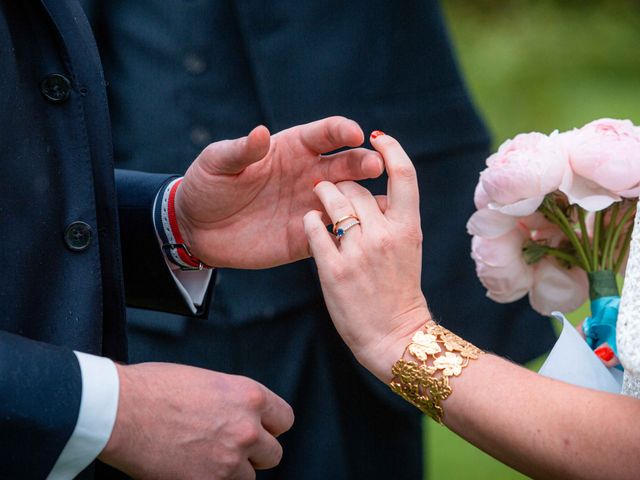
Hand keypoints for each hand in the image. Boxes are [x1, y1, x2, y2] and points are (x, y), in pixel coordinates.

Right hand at [99, 363, 293, 479]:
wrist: (121, 410)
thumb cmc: (155, 388)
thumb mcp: (207, 381)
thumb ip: (232, 400)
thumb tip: (238, 414)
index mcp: (249, 395)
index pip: (284, 420)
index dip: (270, 427)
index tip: (261, 431)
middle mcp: (246, 428)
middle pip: (273, 454)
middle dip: (255, 453)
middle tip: (231, 448)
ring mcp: (229, 459)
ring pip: (249, 477)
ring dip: (232, 471)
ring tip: (206, 459)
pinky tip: (193, 469)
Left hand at [175, 117, 383, 267]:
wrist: (197, 229)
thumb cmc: (207, 186)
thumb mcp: (217, 163)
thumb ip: (241, 150)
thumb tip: (261, 133)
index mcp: (291, 149)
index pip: (325, 134)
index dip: (341, 131)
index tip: (356, 133)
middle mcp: (308, 175)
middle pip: (345, 165)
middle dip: (362, 163)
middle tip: (375, 166)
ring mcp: (309, 207)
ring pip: (347, 201)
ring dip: (364, 200)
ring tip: (382, 202)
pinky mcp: (305, 237)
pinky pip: (332, 236)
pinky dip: (350, 235)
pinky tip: (366, 236)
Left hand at [303, 132, 428, 381]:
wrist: (394, 336)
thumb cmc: (401, 290)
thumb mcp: (410, 250)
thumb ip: (395, 220)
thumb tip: (382, 194)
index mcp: (409, 228)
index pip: (404, 175)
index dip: (392, 150)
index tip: (378, 138)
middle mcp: (385, 235)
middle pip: (358, 188)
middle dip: (343, 183)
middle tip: (335, 190)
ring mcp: (358, 252)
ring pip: (334, 202)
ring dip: (322, 195)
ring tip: (318, 196)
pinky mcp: (334, 270)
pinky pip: (314, 230)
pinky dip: (309, 222)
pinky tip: (309, 223)